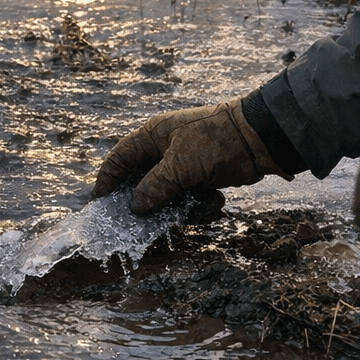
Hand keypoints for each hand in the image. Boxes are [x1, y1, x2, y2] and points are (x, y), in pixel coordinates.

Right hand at [92, 99, 290, 214]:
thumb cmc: (215, 142)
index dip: (108, 179)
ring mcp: (184, 164)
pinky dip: (201, 206)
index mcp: (153, 136)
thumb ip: (155, 187)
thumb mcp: (180, 165)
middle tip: (143, 223)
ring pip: (168, 195)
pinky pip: (190, 200)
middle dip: (148, 202)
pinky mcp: (202, 178)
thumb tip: (135, 207)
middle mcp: (165, 149)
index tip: (99, 202)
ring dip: (180, 208)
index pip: (120, 157)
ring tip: (193, 208)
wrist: (260, 140)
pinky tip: (214, 201)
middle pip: (143, 181)